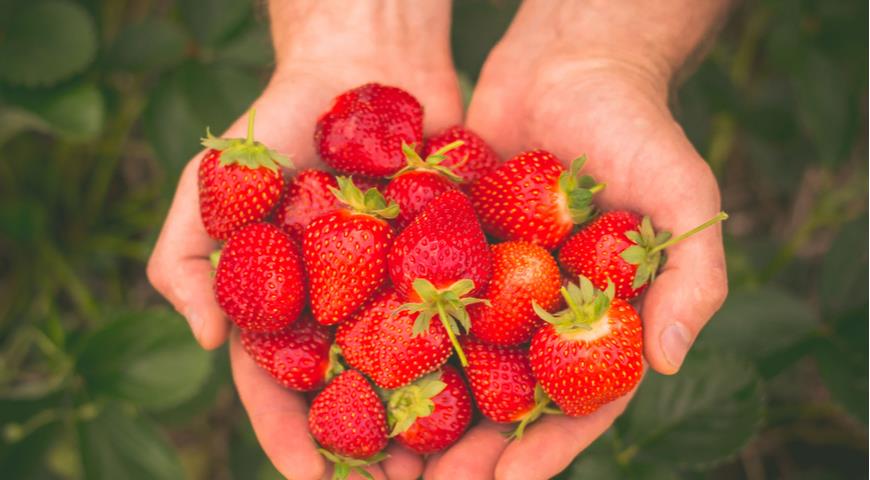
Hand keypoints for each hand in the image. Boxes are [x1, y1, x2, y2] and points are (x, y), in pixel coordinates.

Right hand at [147, 1, 461, 477]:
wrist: (361, 66)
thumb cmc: (277, 121)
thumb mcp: (213, 182)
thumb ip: (188, 255)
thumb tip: (207, 342)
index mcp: (287, 307)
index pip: (281, 388)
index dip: (291, 437)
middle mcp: (345, 310)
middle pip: (355, 397)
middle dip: (372, 449)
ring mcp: (400, 289)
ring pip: (416, 371)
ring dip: (432, 422)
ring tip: (453, 464)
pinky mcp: (451, 261)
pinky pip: (466, 317)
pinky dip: (479, 357)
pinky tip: (501, 392)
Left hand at [425, 1, 729, 477]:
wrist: (568, 60)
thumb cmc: (637, 125)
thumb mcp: (682, 193)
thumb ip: (691, 276)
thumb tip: (670, 359)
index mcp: (597, 319)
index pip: (575, 403)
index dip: (544, 447)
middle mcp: (540, 312)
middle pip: (505, 399)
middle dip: (470, 450)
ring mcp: (492, 284)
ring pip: (454, 363)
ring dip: (422, 410)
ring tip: (384, 454)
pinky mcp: (449, 249)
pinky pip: (418, 299)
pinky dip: (391, 335)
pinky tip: (352, 368)